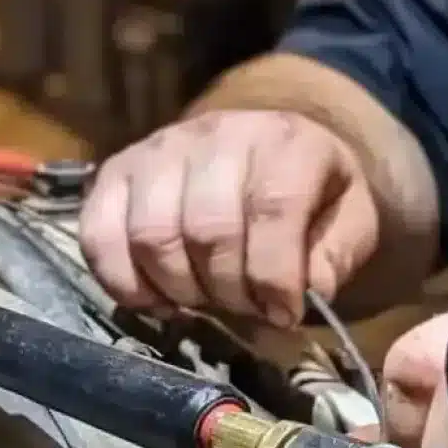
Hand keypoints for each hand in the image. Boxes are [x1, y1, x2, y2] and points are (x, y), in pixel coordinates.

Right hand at [80, 108, 380, 327]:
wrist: (270, 153)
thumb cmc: (314, 195)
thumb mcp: (350, 220)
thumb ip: (334, 256)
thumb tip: (305, 292)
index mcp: (287, 140)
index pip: (272, 207)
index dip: (275, 274)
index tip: (285, 313)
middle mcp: (219, 133)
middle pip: (207, 227)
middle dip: (228, 289)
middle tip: (247, 309)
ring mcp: (160, 148)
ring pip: (152, 234)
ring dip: (180, 288)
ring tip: (208, 302)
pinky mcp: (117, 171)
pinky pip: (98, 235)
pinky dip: (124, 282)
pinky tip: (161, 299)